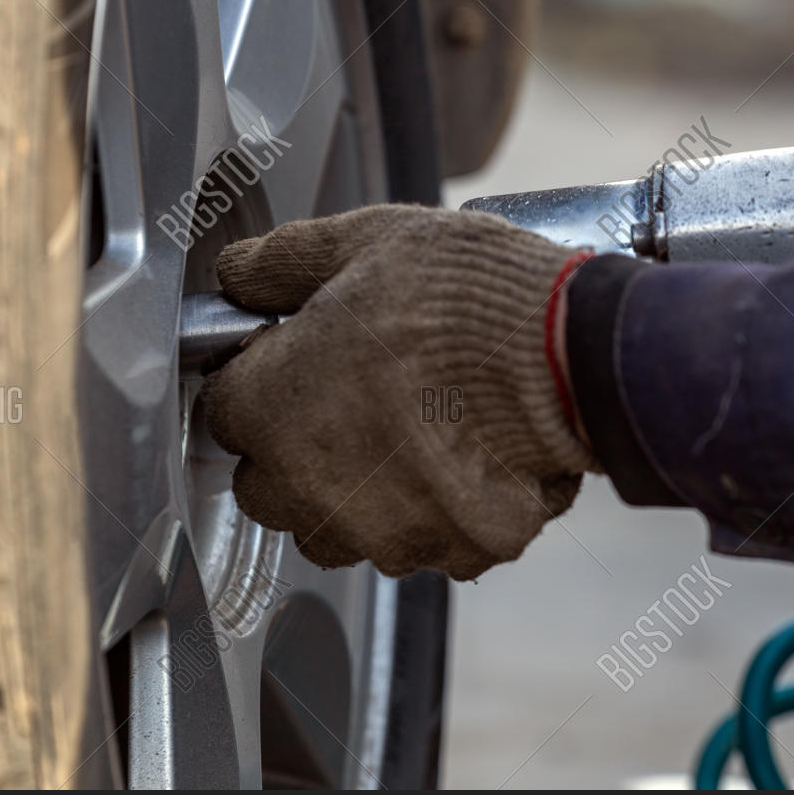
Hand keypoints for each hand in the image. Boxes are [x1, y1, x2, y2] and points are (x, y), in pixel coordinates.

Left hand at [202, 204, 593, 579]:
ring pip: (340, 529)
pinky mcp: (451, 553)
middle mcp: (311, 486)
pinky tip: (467, 460)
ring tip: (414, 434)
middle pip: (269, 488)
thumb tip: (237, 274)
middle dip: (297, 450)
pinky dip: (438, 513)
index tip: (297, 361)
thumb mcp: (363, 242)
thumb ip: (281, 263)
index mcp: (271, 407)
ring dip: (359, 494)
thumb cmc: (463, 298)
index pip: (224, 412)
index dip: (261, 379)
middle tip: (353, 399)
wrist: (569, 354)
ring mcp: (383, 530)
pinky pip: (425, 545)